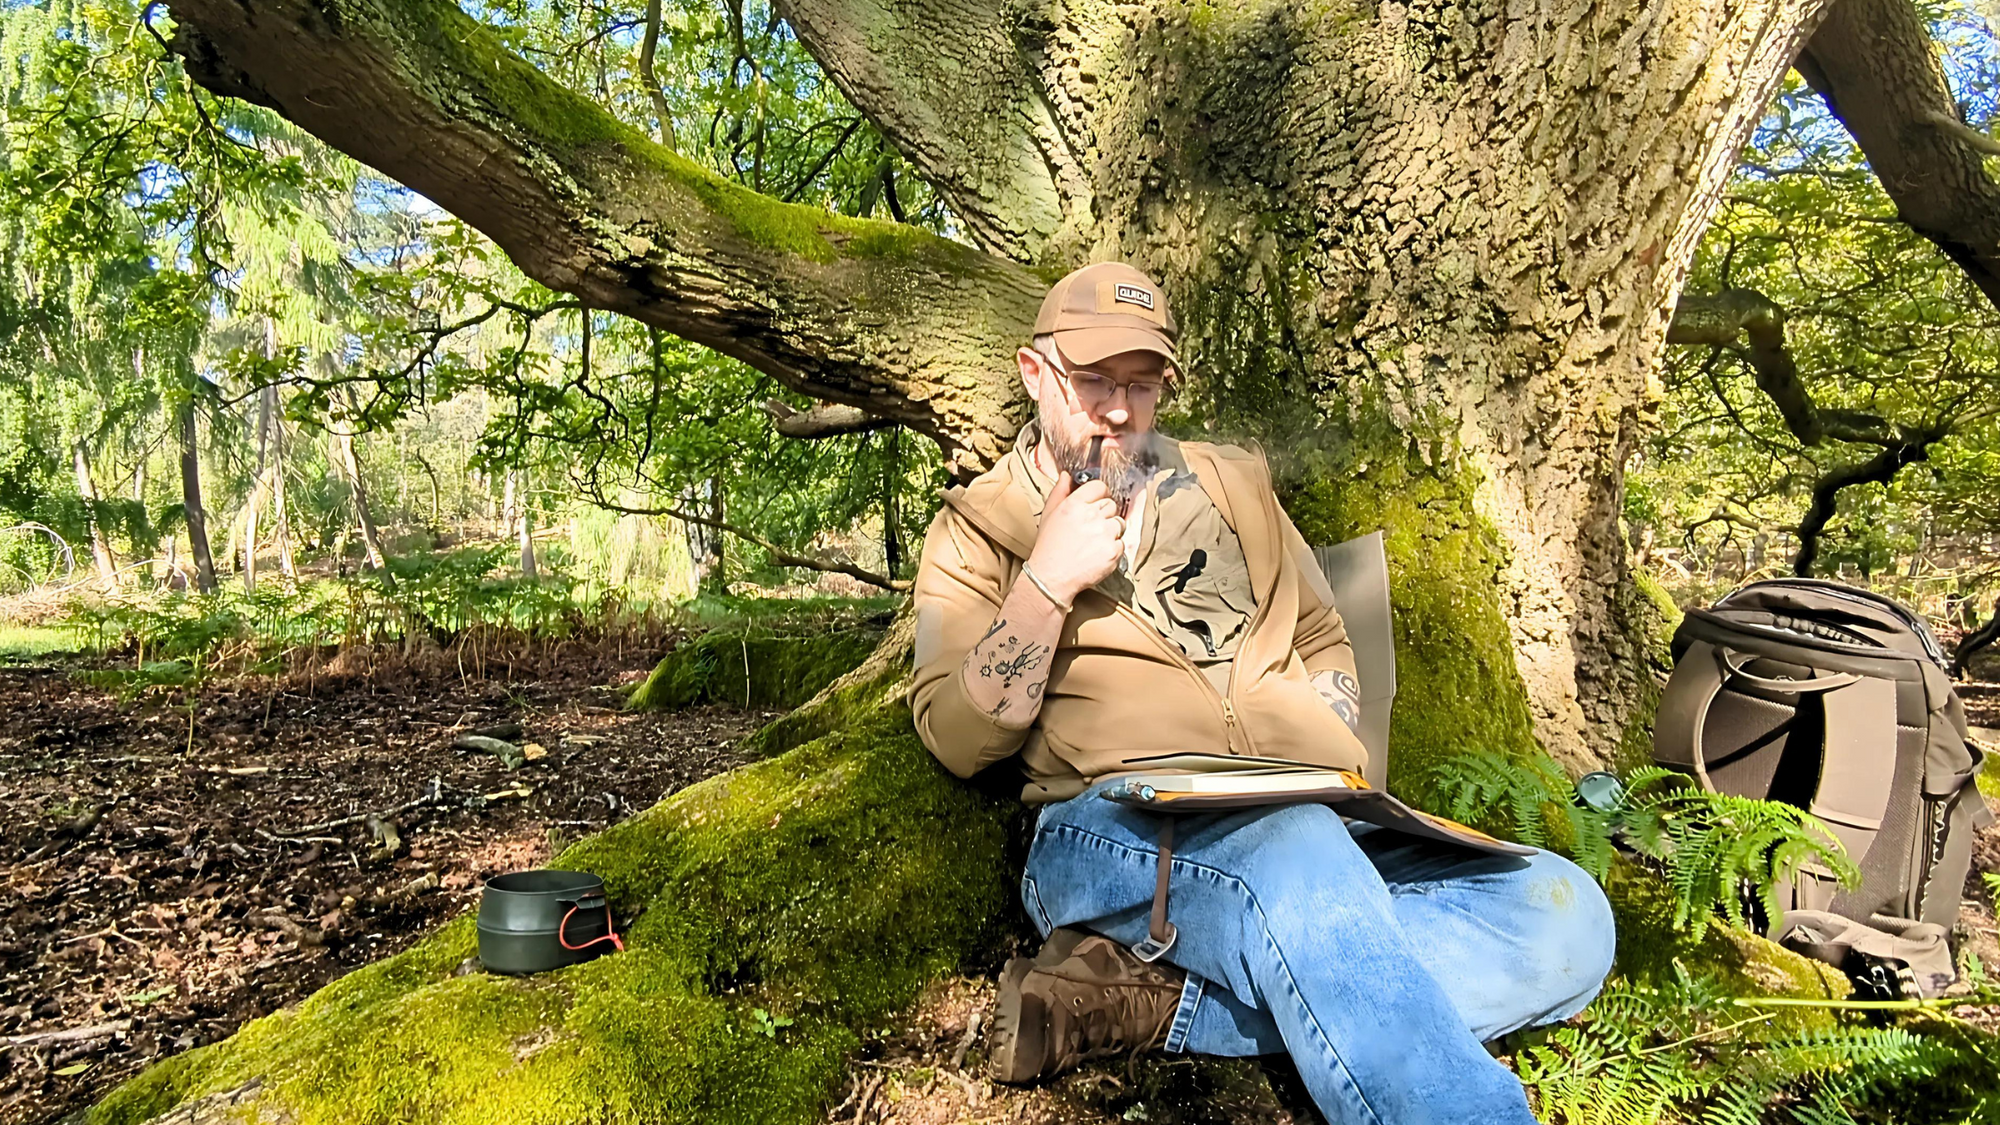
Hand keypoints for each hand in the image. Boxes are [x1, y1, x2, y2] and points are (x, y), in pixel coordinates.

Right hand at [1027, 471, 1124, 603]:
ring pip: (1119, 523)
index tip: (1096, 503)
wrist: (1051, 578)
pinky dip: (1112, 549)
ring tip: (1093, 542)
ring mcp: (1104, 533)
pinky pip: (1121, 543)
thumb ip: (1060, 491)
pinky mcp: (1113, 551)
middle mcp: (1091, 515)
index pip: (1100, 487)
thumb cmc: (1049, 547)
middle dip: (1104, 515)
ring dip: (1110, 531)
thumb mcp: (1049, 514)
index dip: (1099, 494)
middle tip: (1091, 528)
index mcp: (1075, 504)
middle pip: (1111, 505)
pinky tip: (1097, 554)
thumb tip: (1067, 476)